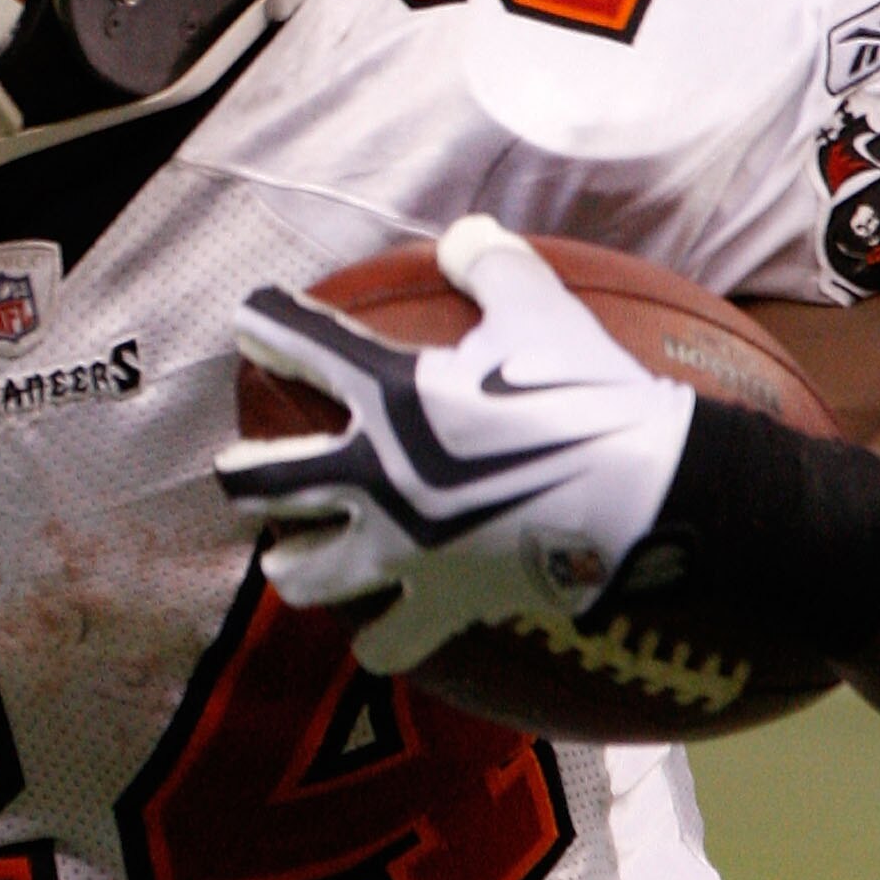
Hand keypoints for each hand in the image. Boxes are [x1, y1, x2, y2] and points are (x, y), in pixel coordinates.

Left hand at [213, 216, 695, 674]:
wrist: (643, 492)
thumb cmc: (586, 391)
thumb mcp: (539, 307)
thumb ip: (492, 265)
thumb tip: (465, 235)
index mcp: (388, 394)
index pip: (301, 345)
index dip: (267, 326)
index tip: (248, 318)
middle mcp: (374, 475)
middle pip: (264, 481)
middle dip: (240, 475)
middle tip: (236, 470)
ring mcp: (400, 549)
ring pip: (304, 574)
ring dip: (293, 566)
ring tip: (290, 562)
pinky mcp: (441, 604)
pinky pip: (388, 644)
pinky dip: (380, 642)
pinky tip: (377, 636)